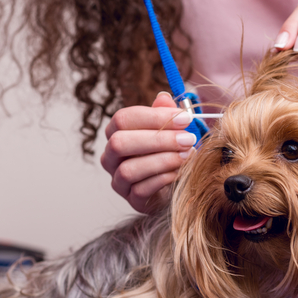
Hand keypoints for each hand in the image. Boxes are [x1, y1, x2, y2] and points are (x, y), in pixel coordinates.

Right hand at [100, 93, 196, 212]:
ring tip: (187, 155)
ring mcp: (118, 180)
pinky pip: (140, 190)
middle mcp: (110, 156)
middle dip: (157, 139)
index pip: (123, 119)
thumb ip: (165, 113)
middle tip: (187, 138)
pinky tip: (180, 172)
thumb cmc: (170, 150)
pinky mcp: (131, 200)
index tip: (184, 118)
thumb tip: (163, 97)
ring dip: (162, 160)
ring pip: (128, 169)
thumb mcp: (171, 129)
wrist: (177, 183)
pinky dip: (163, 179)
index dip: (153, 117)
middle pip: (120, 143)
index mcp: (116, 133)